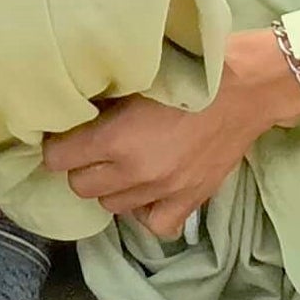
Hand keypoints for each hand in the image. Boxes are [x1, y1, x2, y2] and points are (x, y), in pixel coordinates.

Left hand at [37, 65, 281, 242]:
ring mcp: (165, 190)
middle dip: (80, 168)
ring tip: (120, 167)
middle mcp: (137, 171)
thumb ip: (99, 103)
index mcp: (116, 138)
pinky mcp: (192, 201)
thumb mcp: (130, 81)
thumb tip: (69, 112)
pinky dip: (146, 211)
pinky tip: (147, 192)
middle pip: (81, 186)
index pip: (58, 158)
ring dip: (111, 188)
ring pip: (112, 206)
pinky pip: (156, 224)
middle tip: (91, 150)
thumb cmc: (183, 74)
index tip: (63, 137)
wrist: (243, 89)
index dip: (56, 146)